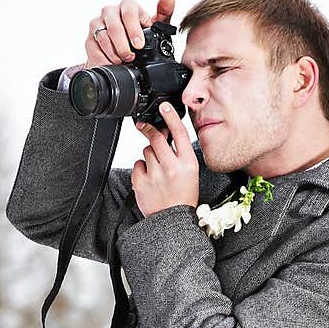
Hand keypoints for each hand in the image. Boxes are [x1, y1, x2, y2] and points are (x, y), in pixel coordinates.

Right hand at [84, 0, 175, 68]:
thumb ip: (163, 14)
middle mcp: (111, 12)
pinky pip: (93, 47)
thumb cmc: (140, 39)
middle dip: (122, 43)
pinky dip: (102, 58)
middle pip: (114, 25)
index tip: (139, 45)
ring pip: (102, 36)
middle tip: (130, 57)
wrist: (124, 55)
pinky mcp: (89, 39)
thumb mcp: (155, 29)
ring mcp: (98, 25)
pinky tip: (109, 64)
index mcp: (128, 7)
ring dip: (113, 52)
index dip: (134, 28)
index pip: (129, 10)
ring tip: (121, 62)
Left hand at [131, 102, 199, 217]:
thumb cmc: (183, 196)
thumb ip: (180, 153)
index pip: (179, 133)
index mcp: (188, 164)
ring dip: (149, 155)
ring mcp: (156, 175)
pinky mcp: (141, 182)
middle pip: (157, 137)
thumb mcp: (190, 172)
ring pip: (146, 150)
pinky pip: (138, 164)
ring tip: (156, 170)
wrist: (172, 220)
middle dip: (149, 129)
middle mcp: (172, 167)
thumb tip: (165, 132)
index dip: (170, 116)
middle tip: (143, 126)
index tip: (163, 106)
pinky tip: (150, 178)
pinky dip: (141, 168)